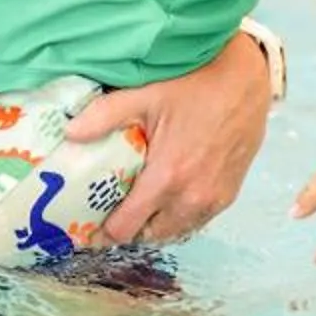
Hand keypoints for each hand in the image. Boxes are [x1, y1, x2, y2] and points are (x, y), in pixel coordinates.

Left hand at [65, 26, 269, 244]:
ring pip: (175, 232)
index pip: (126, 227)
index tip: (88, 227)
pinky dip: (178, 218)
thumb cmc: (195, 83)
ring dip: (154, 226)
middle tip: (109, 213)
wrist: (245, 79)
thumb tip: (69, 133)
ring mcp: (214, 199)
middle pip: (149, 236)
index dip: (103, 231)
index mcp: (167, 177)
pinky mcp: (229, 195)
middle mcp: (192, 197)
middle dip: (127, 229)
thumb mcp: (146, 94)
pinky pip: (197, 221)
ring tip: (136, 207)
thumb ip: (104, 115)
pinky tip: (166, 199)